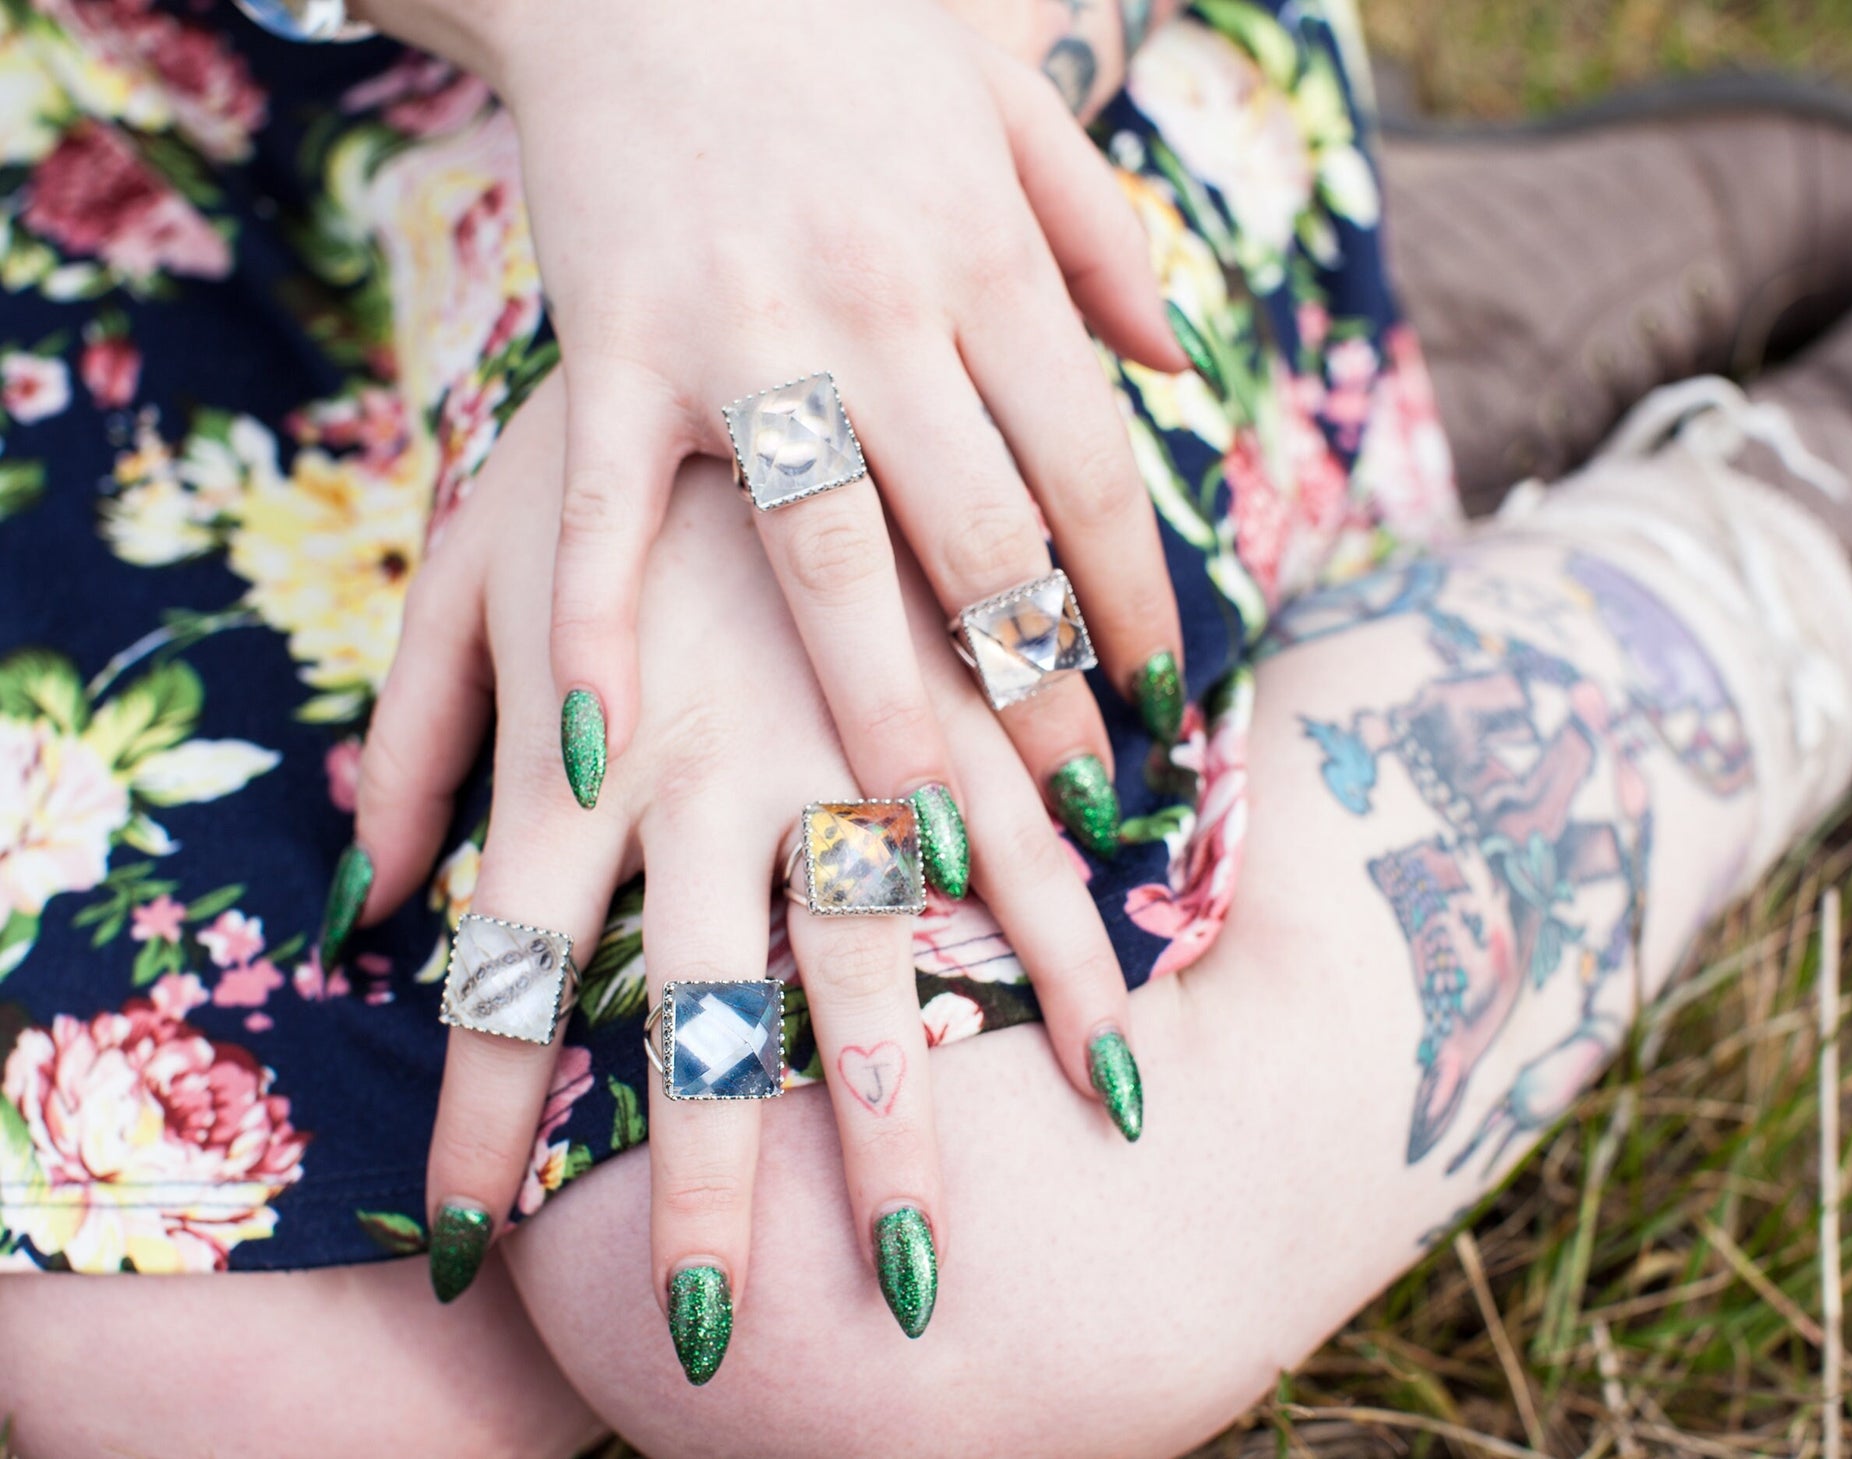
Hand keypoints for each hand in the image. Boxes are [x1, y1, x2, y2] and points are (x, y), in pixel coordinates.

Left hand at [341, 373, 1144, 1381]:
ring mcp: (851, 744)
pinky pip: (1026, 851)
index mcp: (585, 748)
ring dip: (907, 1124)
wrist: (757, 277)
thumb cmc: (593, 438)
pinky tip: (1115, 1058)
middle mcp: (719, 776)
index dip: (481, 1123)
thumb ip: (410, 733)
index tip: (465, 1261)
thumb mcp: (463, 559)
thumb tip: (365, 903)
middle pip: (704, 1015)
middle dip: (704, 1185)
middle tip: (718, 1338)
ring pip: (887, 967)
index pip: (509, 973)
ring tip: (924, 1274)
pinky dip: (1071, 956)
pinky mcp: (958, 699)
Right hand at [364, 0, 1190, 850]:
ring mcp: (740, 333)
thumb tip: (1185, 380)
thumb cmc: (845, 30)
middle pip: (983, 544)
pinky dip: (597, 629)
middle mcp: (881, 308)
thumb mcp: (1005, 106)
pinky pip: (606, 512)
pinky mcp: (608, 345)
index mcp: (986, 256)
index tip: (1158, 703)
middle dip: (1037, 696)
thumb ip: (1104, 238)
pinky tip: (608, 747)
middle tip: (1072, 816)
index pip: (1088, 473)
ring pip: (826, 556)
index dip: (1132, 602)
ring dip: (880, 712)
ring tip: (919, 844)